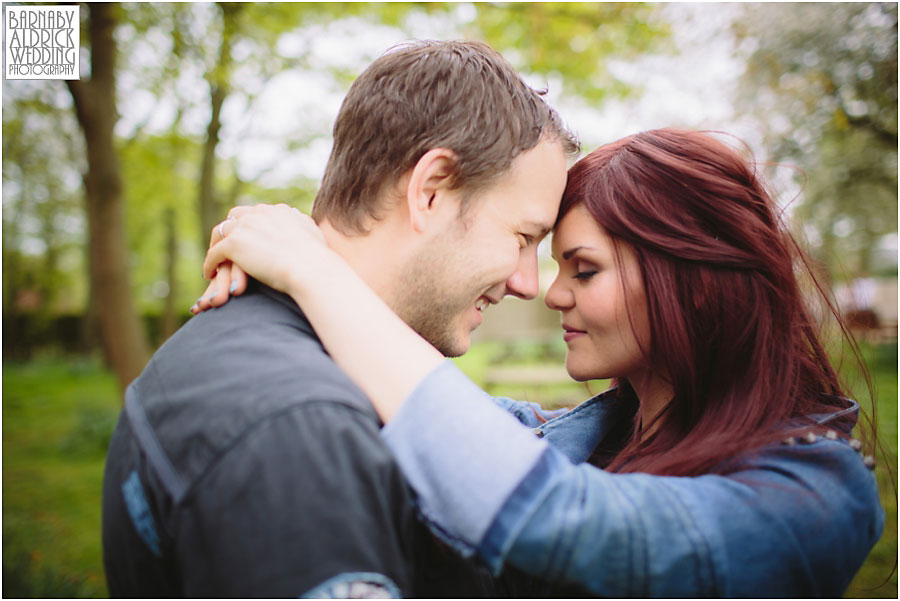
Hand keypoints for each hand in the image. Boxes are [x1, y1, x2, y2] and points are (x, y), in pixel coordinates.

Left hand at [192, 204, 327, 312]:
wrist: (310, 268)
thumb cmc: (317, 258)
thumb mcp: (313, 233)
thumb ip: (304, 225)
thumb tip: (304, 221)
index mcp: (278, 211)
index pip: (255, 212)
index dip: (248, 225)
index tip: (246, 238)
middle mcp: (259, 213)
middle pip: (234, 217)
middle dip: (228, 231)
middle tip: (225, 248)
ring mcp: (245, 227)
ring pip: (220, 232)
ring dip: (216, 246)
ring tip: (215, 262)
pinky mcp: (234, 244)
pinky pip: (214, 253)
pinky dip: (209, 264)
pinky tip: (209, 274)